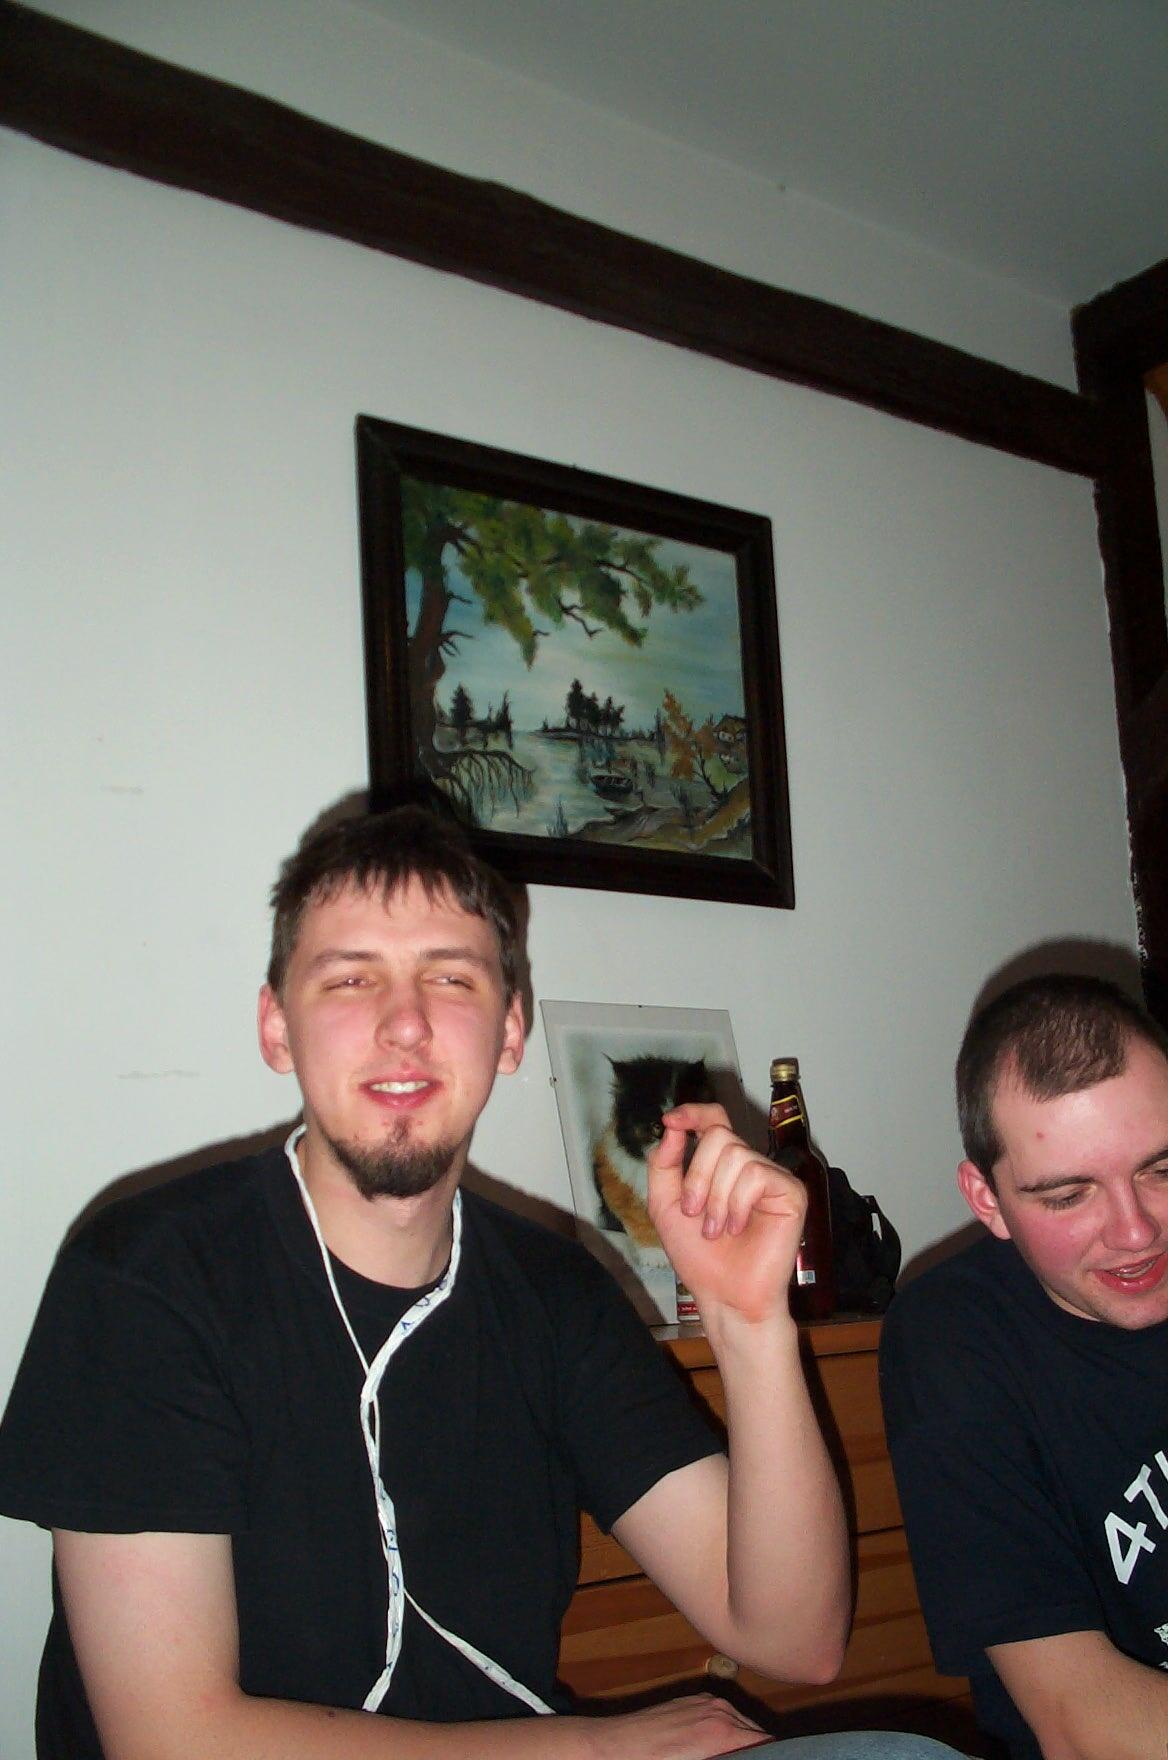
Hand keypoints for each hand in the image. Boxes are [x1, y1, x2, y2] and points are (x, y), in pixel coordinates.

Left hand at [583, 1693, 769, 1759]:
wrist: (615, 1747)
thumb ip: (730, 1758)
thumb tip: (743, 1753)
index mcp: (723, 1733)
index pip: (768, 1743)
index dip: (773, 1754)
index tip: (773, 1759)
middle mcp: (719, 1711)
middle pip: (758, 1734)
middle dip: (759, 1749)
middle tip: (759, 1759)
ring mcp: (706, 1702)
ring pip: (742, 1723)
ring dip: (744, 1741)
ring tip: (736, 1756)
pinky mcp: (694, 1701)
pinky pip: (723, 1714)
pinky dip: (727, 1730)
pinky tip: (717, 1748)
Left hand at [648, 1103, 804, 1324]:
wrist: (723, 1295)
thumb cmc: (700, 1256)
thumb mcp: (664, 1206)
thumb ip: (663, 1165)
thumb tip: (671, 1127)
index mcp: (721, 1165)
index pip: (714, 1119)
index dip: (694, 1112)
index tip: (671, 1121)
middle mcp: (749, 1165)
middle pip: (719, 1135)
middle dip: (697, 1176)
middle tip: (693, 1213)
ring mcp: (772, 1177)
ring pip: (736, 1155)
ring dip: (715, 1197)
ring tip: (715, 1230)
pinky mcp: (791, 1193)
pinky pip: (756, 1175)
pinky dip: (737, 1203)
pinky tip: (737, 1228)